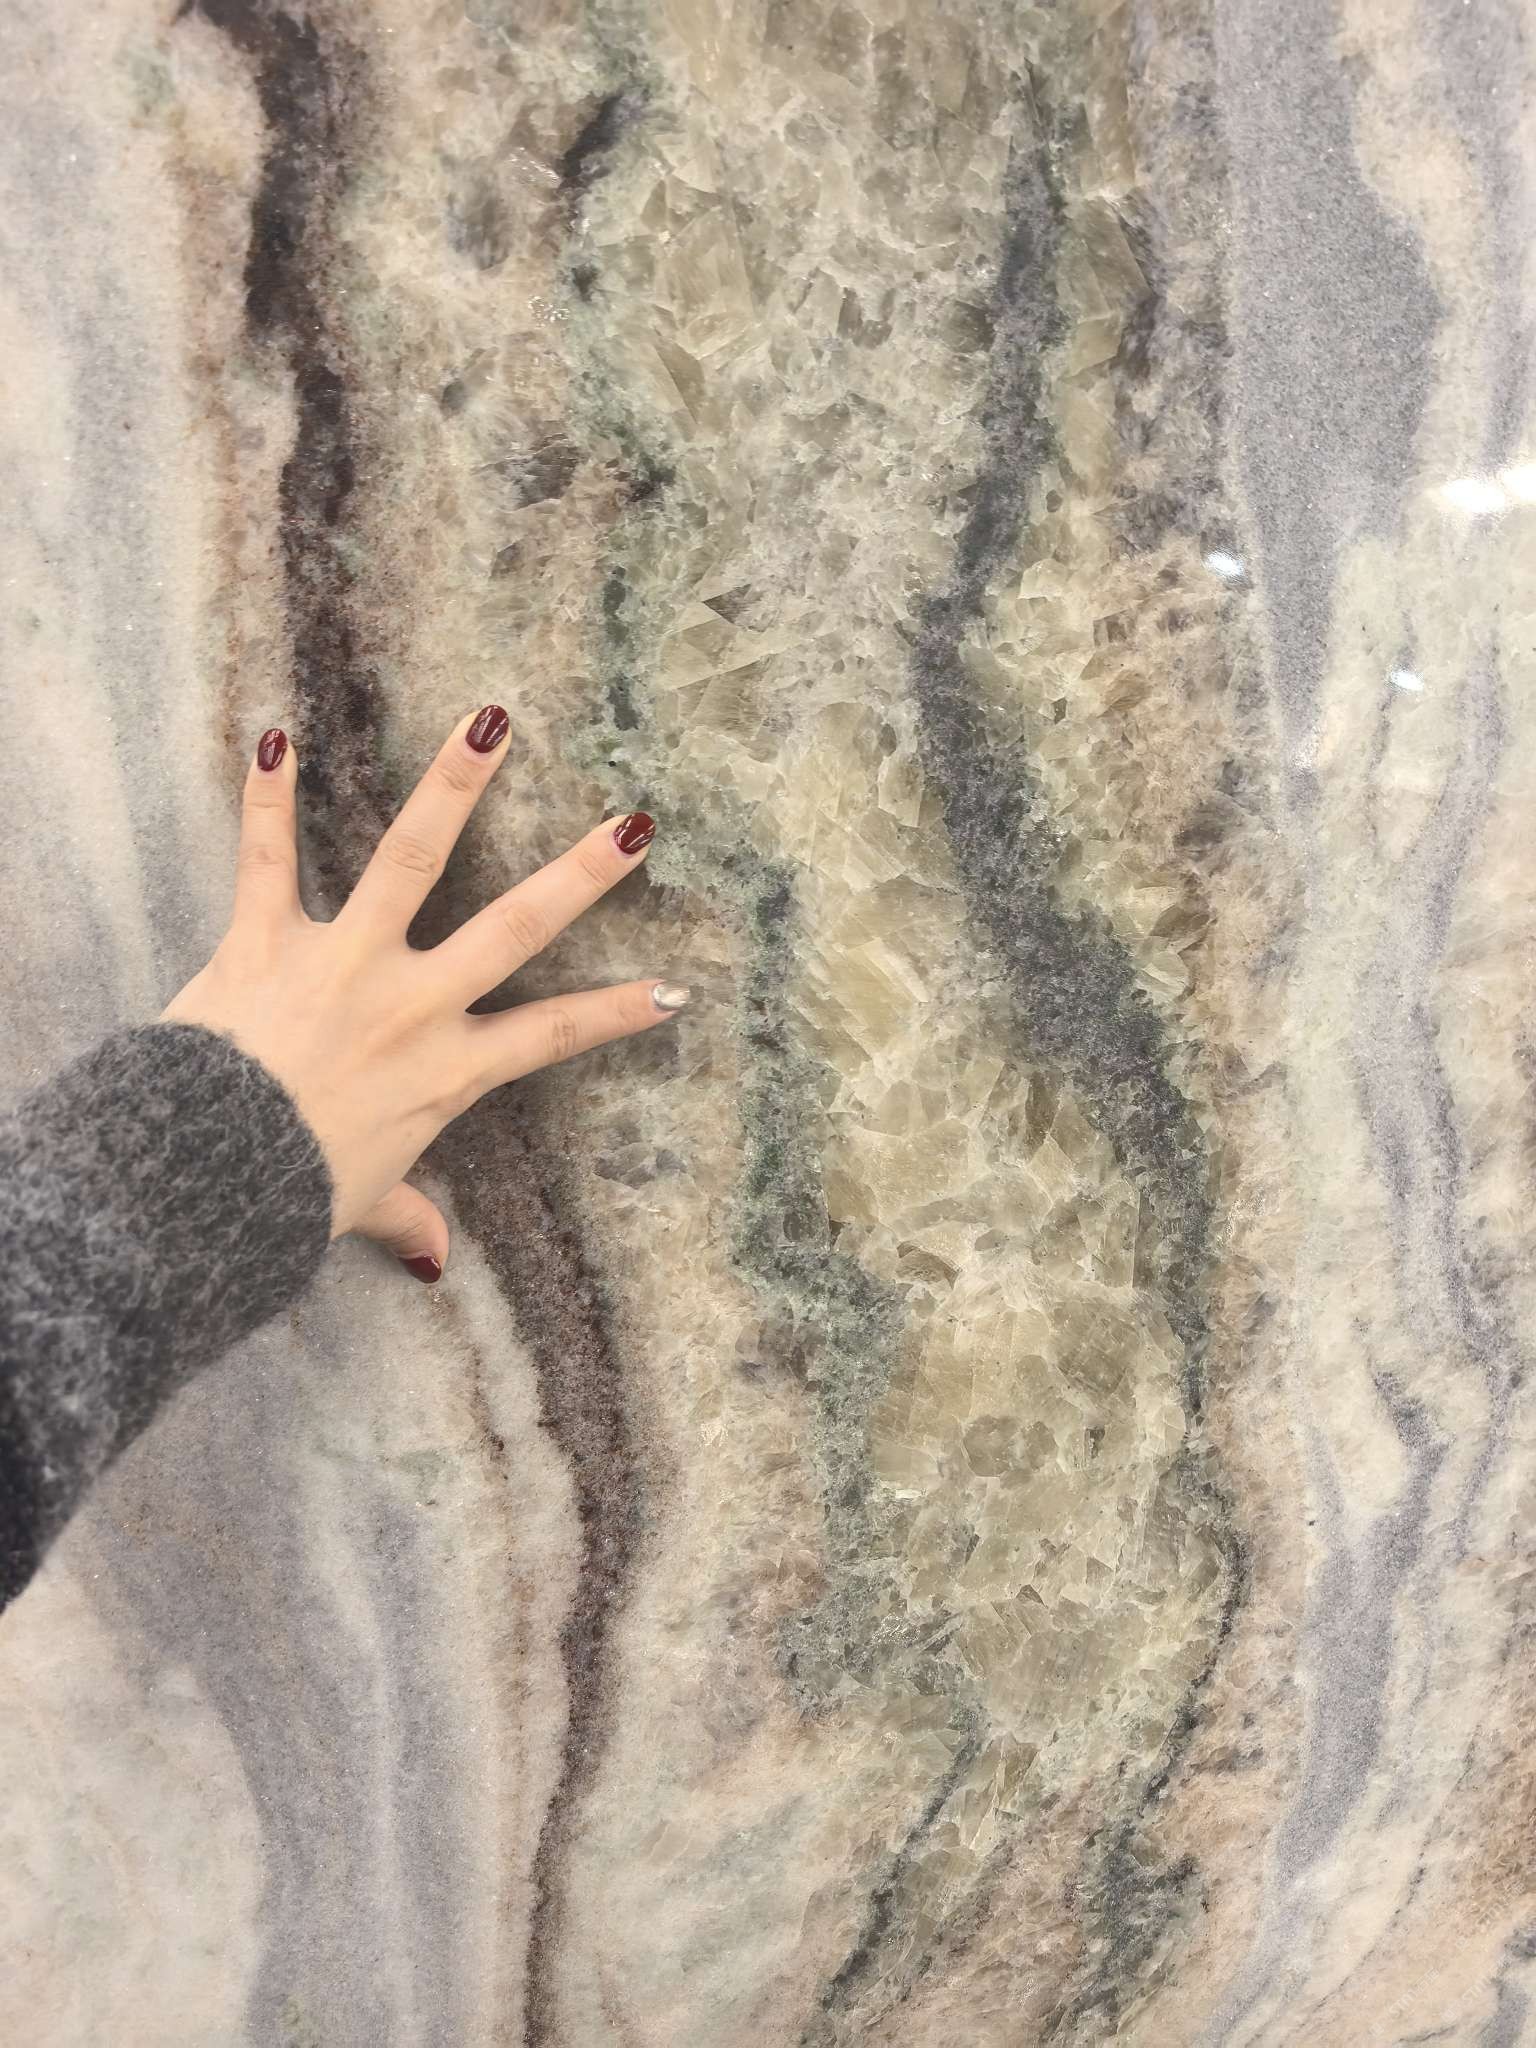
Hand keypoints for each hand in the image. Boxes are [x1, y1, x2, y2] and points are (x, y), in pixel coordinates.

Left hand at [162, 708, 687, 1279]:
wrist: (202, 1177)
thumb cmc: (284, 1195)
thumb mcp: (361, 1203)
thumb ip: (405, 1217)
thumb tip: (435, 1260)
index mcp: (444, 1070)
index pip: (551, 1035)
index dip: (617, 1013)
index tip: (676, 988)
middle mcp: (411, 1004)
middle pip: (514, 928)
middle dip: (582, 875)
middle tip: (633, 825)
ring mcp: (343, 961)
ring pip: (410, 859)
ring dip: (453, 784)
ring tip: (491, 719)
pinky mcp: (265, 939)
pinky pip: (265, 858)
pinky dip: (268, 798)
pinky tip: (274, 737)